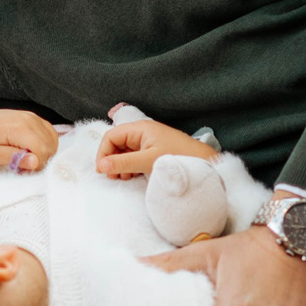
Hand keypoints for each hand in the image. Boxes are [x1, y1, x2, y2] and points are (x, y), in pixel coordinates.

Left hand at [0, 109, 59, 171]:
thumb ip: (15, 159)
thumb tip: (36, 162)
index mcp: (18, 128)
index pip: (42, 150)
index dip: (36, 165)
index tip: (21, 170)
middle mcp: (28, 118)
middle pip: (49, 145)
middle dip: (40, 159)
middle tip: (21, 166)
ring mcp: (31, 115)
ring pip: (52, 139)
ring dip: (43, 152)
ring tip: (24, 157)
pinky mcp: (31, 116)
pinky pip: (48, 131)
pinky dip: (44, 142)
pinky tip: (29, 149)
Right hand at [97, 115, 217, 178]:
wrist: (204, 163)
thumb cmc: (178, 157)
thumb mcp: (147, 161)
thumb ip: (123, 163)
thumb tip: (101, 166)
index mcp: (140, 128)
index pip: (111, 136)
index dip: (103, 153)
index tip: (103, 171)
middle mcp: (142, 132)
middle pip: (116, 143)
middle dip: (111, 159)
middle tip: (113, 177)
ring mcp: (148, 142)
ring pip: (124, 151)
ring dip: (119, 164)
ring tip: (124, 177)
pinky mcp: (153, 151)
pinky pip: (134, 156)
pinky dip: (129, 166)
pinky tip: (132, 176)